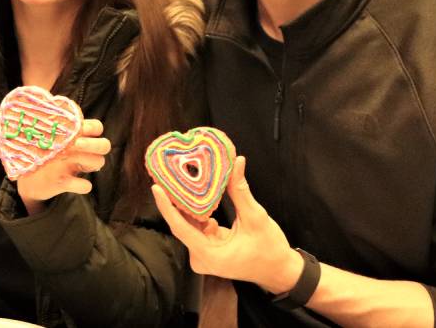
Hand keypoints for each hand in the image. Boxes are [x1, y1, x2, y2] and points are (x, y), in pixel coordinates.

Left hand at [0, 109, 110, 214]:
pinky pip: (85, 185)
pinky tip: (68, 182)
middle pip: (104, 144)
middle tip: (76, 144)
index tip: (77, 125)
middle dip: (95, 142)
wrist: (27, 175)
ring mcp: (77, 166)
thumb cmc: (32, 148)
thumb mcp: (25, 134)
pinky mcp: (70, 183)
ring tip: (71, 159)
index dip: (91, 126)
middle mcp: (80, 149)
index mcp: (73, 133)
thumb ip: (13, 123)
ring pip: (99, 162)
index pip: (95, 126)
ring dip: (91, 161)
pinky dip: (80, 185)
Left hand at [151, 156, 302, 294]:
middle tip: (171, 174)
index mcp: (209, 255)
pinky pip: (197, 226)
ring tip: (182, 178)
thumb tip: (237, 163)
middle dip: (177, 199)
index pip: (180, 227)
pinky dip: (198, 211)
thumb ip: (241, 191)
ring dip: (188, 203)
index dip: (167, 207)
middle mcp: (201, 257)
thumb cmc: (269, 250)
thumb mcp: (256, 218)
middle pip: (183, 224)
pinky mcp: (207, 248)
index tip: (156, 188)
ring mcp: (203, 254)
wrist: (278, 271)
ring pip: (189, 224)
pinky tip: (198, 192)